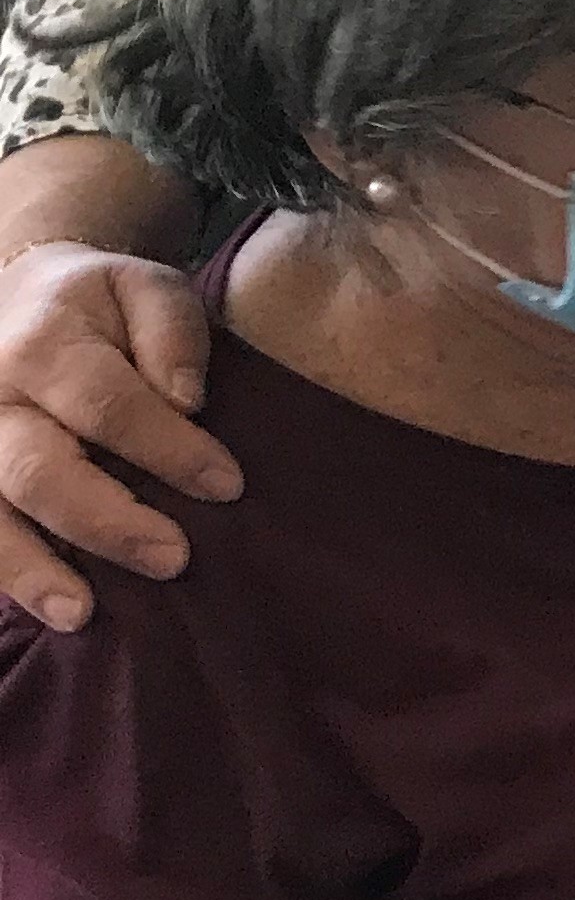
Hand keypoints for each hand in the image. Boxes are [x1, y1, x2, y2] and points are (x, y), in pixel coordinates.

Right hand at [0, 239, 236, 630]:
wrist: (17, 297)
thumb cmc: (98, 303)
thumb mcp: (147, 286)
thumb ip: (173, 333)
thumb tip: (187, 400)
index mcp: (43, 345)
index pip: (108, 405)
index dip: (168, 449)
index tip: (227, 486)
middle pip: (38, 471)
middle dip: (106, 521)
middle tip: (174, 558)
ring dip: (33, 570)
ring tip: (81, 613)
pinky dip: (9, 570)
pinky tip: (49, 606)